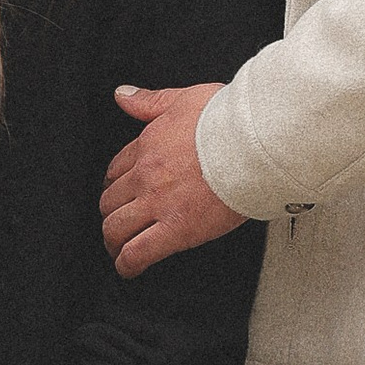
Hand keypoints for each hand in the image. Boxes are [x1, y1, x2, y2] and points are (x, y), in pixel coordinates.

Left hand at [100, 83, 246, 275]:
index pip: (116, 169)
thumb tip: (122, 95)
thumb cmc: (228, 120)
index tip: (120, 192)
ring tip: (118, 249)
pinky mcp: (176, 230)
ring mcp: (158, 204)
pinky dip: (127, 264)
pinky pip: (138, 253)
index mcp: (148, 145)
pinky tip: (128, 269)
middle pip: (111, 201)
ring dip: (113, 240)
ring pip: (116, 228)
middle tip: (119, 223)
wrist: (253, 142)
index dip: (115, 184)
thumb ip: (149, 101)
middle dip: (111, 213)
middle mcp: (146, 176)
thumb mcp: (183, 98)